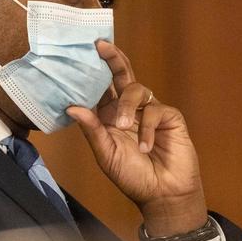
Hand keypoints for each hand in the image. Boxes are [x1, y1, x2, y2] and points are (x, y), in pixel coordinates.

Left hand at [66, 41, 207, 236]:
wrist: (163, 195)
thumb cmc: (133, 177)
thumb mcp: (106, 155)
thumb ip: (92, 130)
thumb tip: (72, 107)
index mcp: (109, 117)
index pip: (100, 89)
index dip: (92, 72)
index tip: (81, 52)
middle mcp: (129, 110)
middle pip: (121, 76)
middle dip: (112, 60)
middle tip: (101, 46)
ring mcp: (150, 111)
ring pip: (136, 90)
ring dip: (127, 106)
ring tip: (123, 127)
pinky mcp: (170, 117)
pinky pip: (156, 110)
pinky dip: (148, 129)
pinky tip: (145, 147)